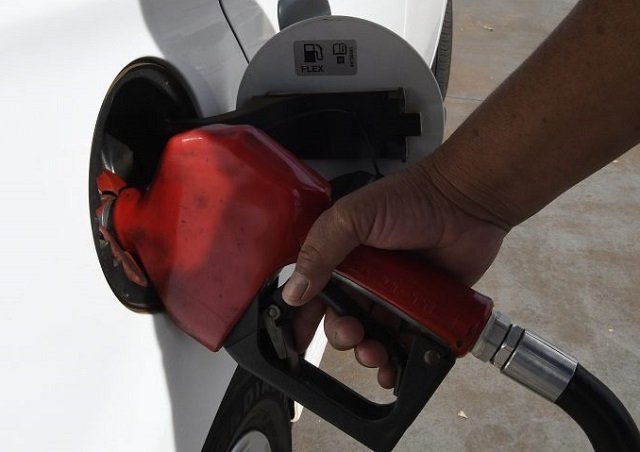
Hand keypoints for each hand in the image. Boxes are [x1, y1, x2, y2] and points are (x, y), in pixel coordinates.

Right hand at [283, 158, 506, 387]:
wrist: (465, 203)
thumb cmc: (410, 200)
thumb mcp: (353, 218)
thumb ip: (320, 251)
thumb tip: (293, 292)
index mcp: (341, 255)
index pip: (313, 292)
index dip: (303, 317)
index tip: (298, 340)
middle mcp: (365, 277)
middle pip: (342, 319)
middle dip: (343, 335)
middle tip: (354, 334)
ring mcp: (394, 294)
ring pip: (373, 335)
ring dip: (369, 352)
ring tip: (376, 353)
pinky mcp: (422, 307)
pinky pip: (407, 339)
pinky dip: (400, 358)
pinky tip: (397, 367)